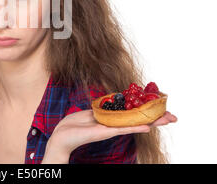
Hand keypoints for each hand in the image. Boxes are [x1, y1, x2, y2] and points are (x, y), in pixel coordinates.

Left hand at [43, 109, 176, 162]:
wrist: (62, 136)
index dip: (147, 110)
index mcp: (111, 118)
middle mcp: (114, 124)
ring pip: (135, 124)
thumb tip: (114, 100)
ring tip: (168, 120)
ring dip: (152, 121)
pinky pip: (122, 129)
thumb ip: (104, 108)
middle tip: (173, 117)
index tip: (162, 107)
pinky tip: (147, 127)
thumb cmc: (74, 124)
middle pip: (139, 120)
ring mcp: (111, 129)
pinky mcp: (104, 132)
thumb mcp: (91, 111)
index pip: (133, 113)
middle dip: (156, 118)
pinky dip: (135, 127)